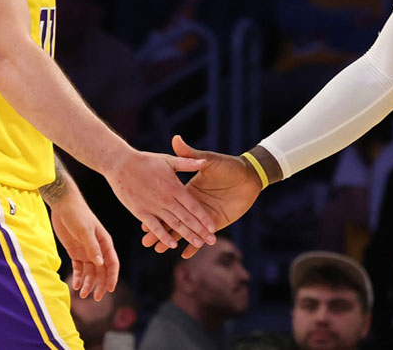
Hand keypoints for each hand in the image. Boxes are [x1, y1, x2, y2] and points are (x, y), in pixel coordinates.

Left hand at [49, 195, 118, 300]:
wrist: (63, 205)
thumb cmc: (77, 214)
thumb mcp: (85, 230)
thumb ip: (92, 247)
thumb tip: (100, 264)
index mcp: (105, 243)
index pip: (112, 263)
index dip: (112, 277)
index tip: (110, 290)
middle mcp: (98, 249)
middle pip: (102, 271)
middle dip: (100, 284)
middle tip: (96, 298)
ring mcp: (87, 251)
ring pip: (90, 271)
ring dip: (88, 283)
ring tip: (82, 294)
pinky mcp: (75, 251)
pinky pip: (79, 267)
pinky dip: (78, 277)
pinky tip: (75, 285)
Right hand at [106, 145, 215, 250]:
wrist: (120, 163)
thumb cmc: (146, 160)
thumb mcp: (169, 160)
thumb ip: (188, 162)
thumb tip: (204, 161)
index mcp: (175, 187)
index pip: (193, 206)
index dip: (203, 217)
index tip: (213, 227)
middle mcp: (166, 199)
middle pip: (186, 218)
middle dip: (200, 230)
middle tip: (212, 241)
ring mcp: (153, 206)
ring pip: (173, 224)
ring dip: (186, 235)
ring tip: (198, 244)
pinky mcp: (140, 211)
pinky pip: (154, 226)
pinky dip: (163, 236)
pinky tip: (172, 245)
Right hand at [141, 135, 262, 257]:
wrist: (249, 175)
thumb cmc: (228, 166)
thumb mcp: (209, 160)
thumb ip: (191, 154)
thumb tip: (176, 139)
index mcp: (187, 190)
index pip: (169, 204)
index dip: (157, 212)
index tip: (143, 221)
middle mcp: (192, 204)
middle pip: (173, 219)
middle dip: (159, 231)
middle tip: (145, 242)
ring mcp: (204, 214)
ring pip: (184, 230)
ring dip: (172, 240)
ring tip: (157, 250)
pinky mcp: (216, 221)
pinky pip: (203, 235)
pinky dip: (194, 245)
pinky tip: (184, 254)